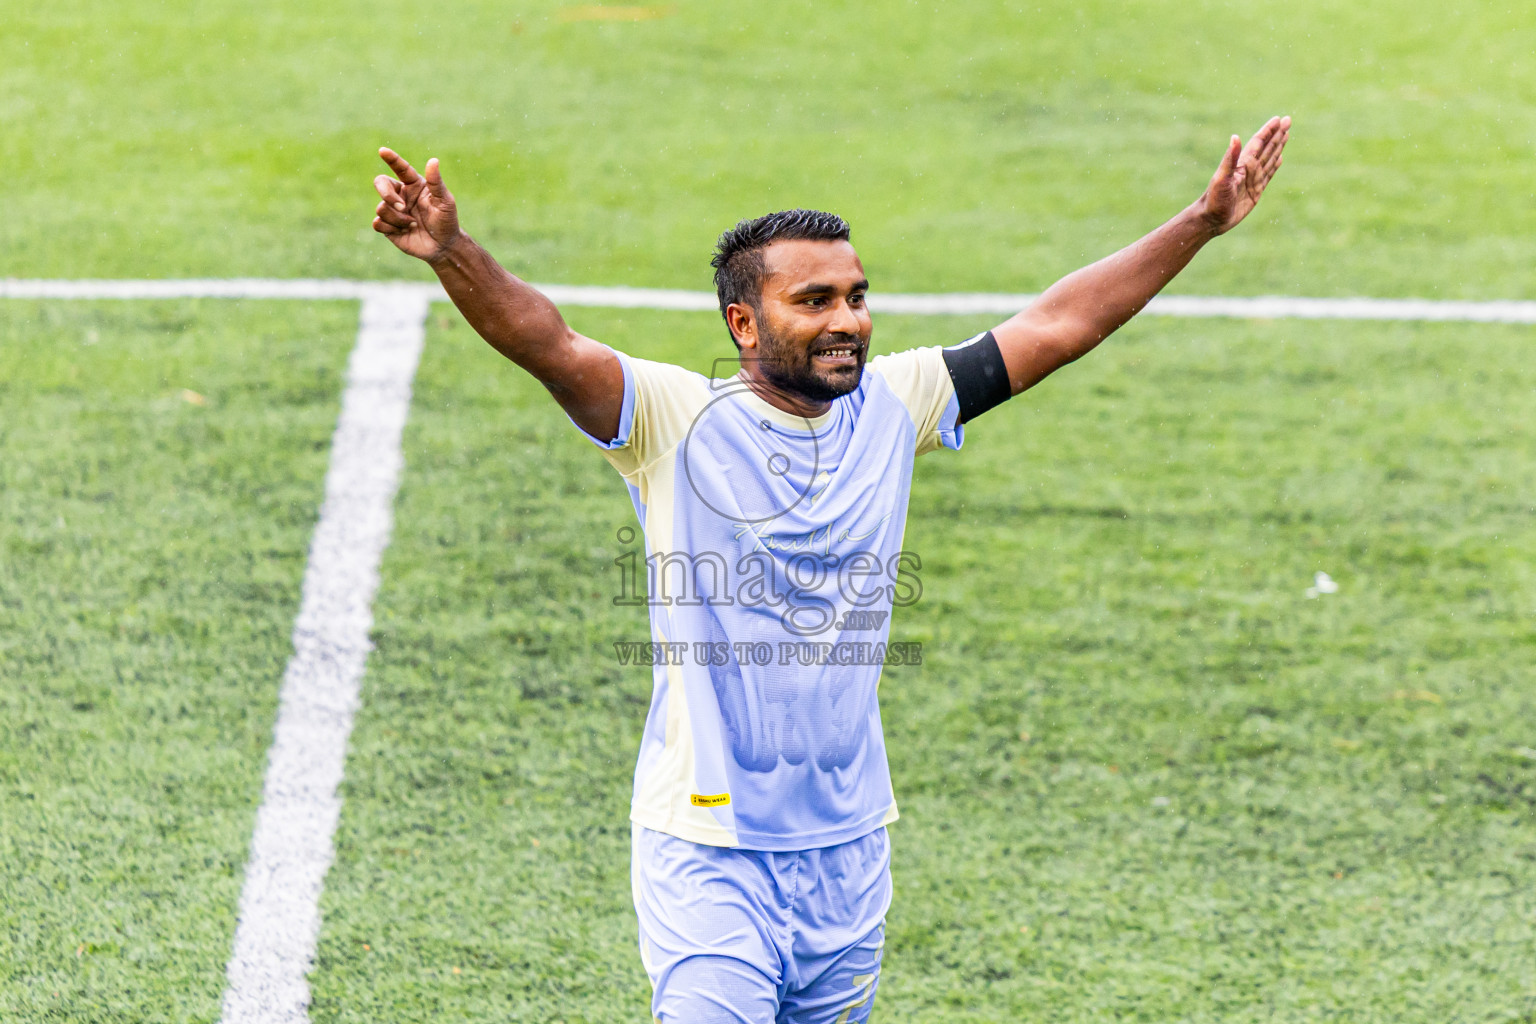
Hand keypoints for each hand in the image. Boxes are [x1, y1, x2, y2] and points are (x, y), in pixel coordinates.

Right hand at [372, 148, 460, 261]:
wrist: (442, 246)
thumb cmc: (446, 221)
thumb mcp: (445, 202)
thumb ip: (437, 183)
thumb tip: (433, 161)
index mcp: (413, 184)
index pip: (400, 168)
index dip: (391, 159)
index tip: (382, 151)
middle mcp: (400, 194)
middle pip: (380, 183)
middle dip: (388, 194)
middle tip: (403, 207)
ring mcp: (392, 210)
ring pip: (381, 207)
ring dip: (398, 218)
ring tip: (413, 224)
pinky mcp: (387, 226)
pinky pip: (378, 223)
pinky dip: (392, 228)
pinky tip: (404, 232)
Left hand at [1196, 115, 1289, 234]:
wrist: (1212, 219)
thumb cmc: (1214, 199)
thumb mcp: (1222, 178)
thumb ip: (1230, 158)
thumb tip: (1235, 137)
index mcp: (1242, 163)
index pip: (1258, 142)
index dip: (1268, 131)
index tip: (1279, 119)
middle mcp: (1249, 169)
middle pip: (1267, 147)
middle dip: (1277, 134)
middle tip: (1288, 120)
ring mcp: (1253, 179)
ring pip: (1270, 158)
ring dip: (1278, 146)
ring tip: (1286, 134)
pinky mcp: (1256, 191)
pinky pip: (1269, 174)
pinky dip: (1275, 165)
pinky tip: (1280, 158)